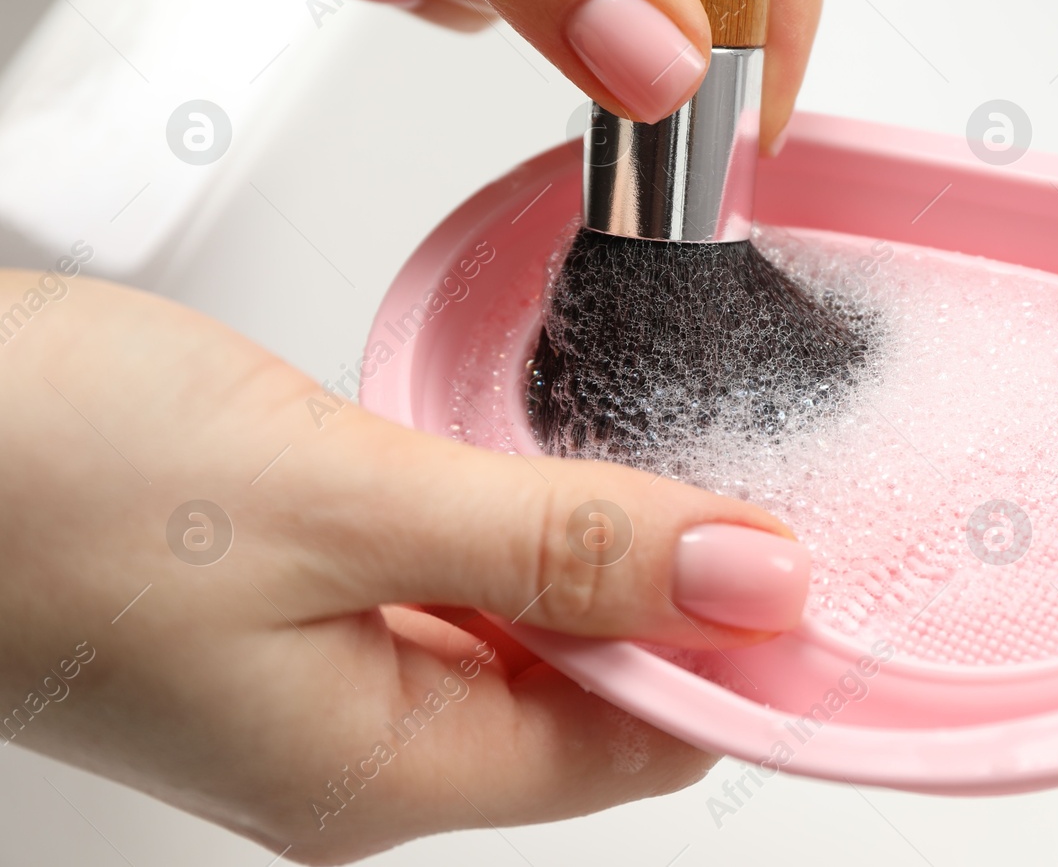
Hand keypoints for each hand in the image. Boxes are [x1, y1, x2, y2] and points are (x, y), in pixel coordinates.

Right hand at [0, 270, 809, 862]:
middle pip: (586, 698)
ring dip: (602, 555)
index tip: (810, 549)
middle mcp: (354, 748)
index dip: (733, 654)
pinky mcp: (287, 599)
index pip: (631, 745)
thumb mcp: (344, 501)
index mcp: (378, 769)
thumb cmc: (38, 478)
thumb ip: (559, 544)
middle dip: (678, 600)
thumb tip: (749, 581)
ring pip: (525, 635)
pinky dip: (517, 529)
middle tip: (756, 476)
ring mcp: (315, 677)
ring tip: (671, 456)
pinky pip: (453, 586)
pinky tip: (540, 465)